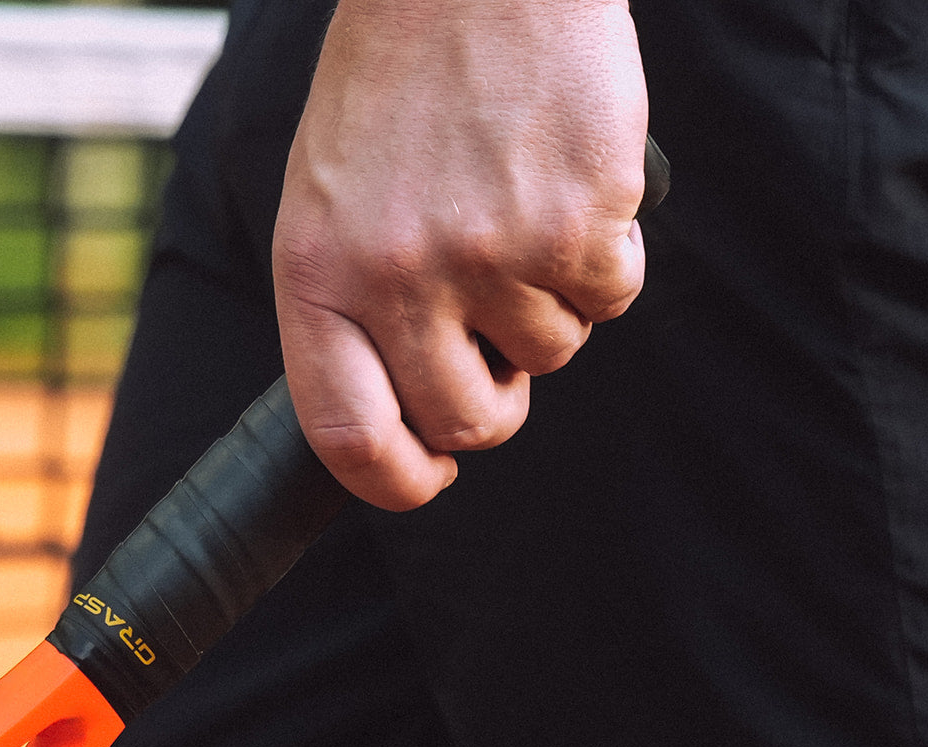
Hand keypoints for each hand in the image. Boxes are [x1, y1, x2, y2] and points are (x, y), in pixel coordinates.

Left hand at [272, 0, 648, 509]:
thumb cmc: (395, 84)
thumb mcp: (326, 200)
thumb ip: (349, 305)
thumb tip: (401, 410)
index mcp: (316, 275)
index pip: (345, 434)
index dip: (392, 481)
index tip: (426, 476)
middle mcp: (397, 277)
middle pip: (466, 421)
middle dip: (492, 406)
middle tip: (494, 348)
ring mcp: (490, 254)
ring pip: (550, 355)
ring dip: (547, 304)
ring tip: (517, 210)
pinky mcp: (577, 222)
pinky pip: (611, 296)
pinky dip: (603, 257)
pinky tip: (567, 187)